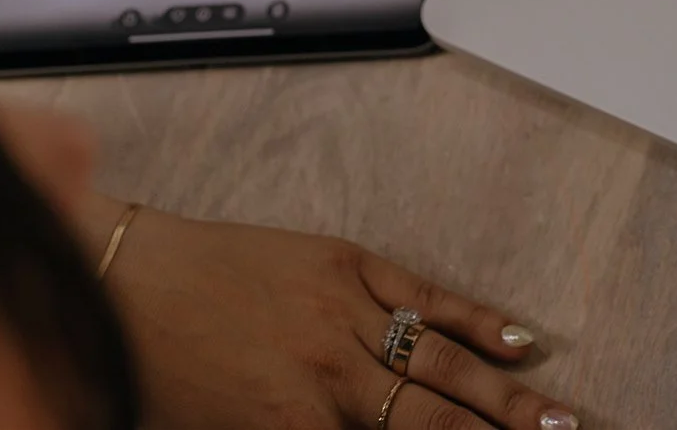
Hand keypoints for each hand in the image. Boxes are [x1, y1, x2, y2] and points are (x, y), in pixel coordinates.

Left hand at [83, 197, 577, 429]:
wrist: (116, 278)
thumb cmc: (151, 375)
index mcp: (290, 429)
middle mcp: (328, 377)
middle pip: (437, 420)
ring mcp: (340, 313)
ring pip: (442, 362)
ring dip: (506, 395)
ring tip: (559, 418)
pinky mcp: (341, 262)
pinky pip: (422, 295)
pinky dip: (473, 319)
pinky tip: (517, 341)